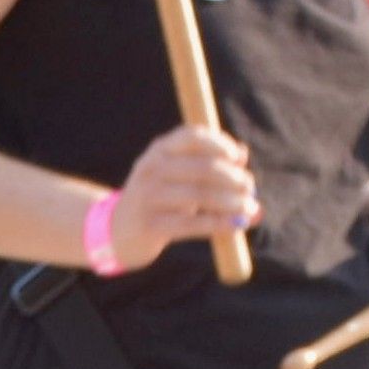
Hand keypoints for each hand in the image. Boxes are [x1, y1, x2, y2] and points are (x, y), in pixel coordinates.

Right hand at [101, 124, 260, 274]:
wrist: (119, 232)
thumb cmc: (161, 199)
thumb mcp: (179, 175)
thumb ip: (209, 162)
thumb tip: (243, 154)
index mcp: (159, 150)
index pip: (192, 136)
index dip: (219, 143)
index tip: (238, 157)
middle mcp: (151, 169)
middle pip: (201, 167)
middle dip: (232, 177)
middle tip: (250, 187)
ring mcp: (149, 197)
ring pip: (199, 195)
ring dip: (231, 203)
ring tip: (249, 209)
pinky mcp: (150, 225)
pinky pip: (191, 224)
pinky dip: (218, 224)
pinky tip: (235, 227)